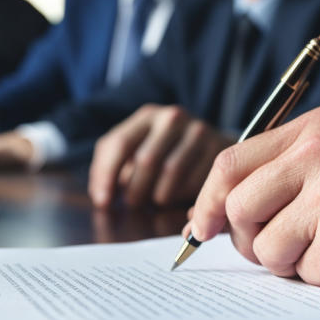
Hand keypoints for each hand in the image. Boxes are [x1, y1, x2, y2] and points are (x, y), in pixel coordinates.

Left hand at [89, 104, 233, 207]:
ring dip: (159, 196)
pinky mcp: (217, 148)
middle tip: (133, 205)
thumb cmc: (164, 152)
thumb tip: (101, 197)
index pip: (119, 143)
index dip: (107, 176)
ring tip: (155, 201)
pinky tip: (178, 196)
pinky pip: (195, 180)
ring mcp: (198, 131)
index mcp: (147, 115)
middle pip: (146, 160)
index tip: (103, 201)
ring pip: (171, 172)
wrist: (210, 144)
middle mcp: (172, 117)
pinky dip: (182, 195)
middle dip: (135, 190)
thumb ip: (111, 165)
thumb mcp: (136, 149)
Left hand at [188, 105, 319, 286]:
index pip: (230, 163)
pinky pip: (306, 273)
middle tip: (279, 248)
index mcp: (315, 128)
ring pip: (267, 248)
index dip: (206, 202)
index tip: (200, 229)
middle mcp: (317, 154)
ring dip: (292, 262)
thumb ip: (295, 163)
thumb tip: (228, 207)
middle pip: (238, 209)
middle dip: (249, 240)